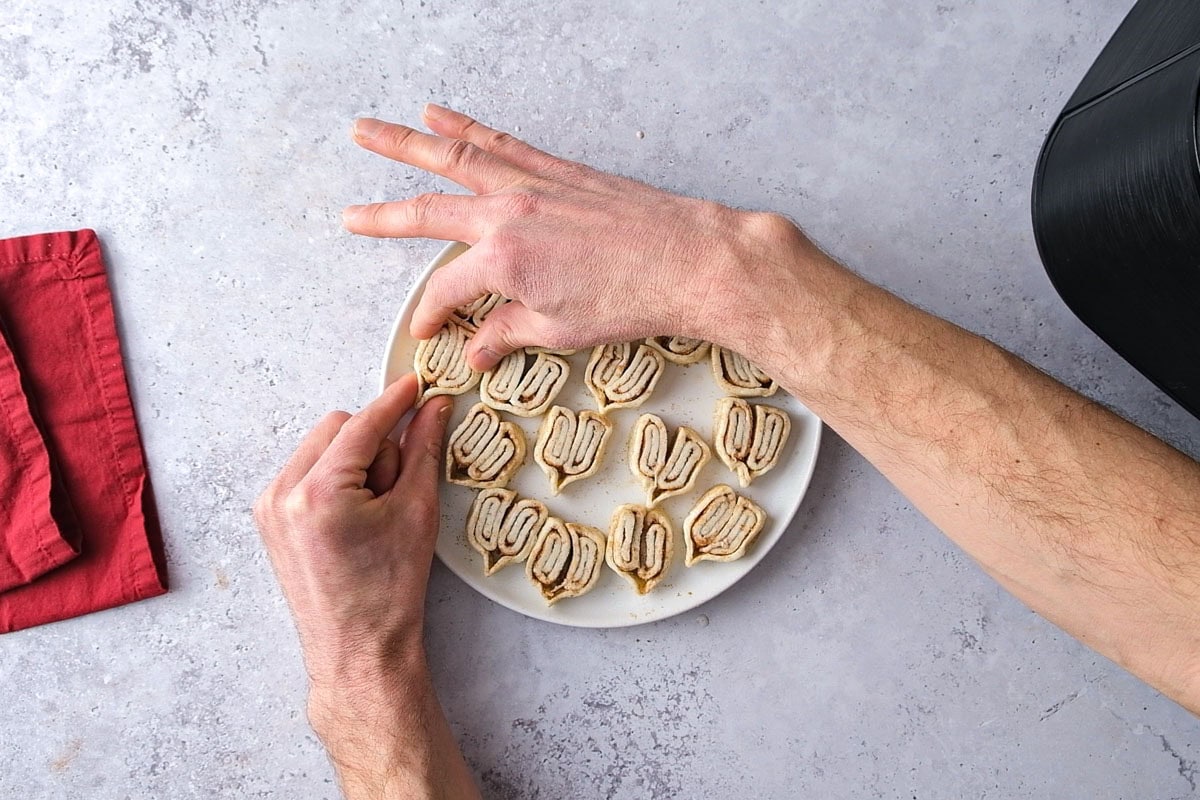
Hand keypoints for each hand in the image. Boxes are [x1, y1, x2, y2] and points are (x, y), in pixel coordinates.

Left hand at [253, 375, 455, 756]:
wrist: (358, 649)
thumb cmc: (390, 590)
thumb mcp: (416, 512)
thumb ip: (422, 451)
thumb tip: (434, 408)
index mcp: (318, 491)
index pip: (362, 424)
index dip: (395, 403)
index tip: (417, 386)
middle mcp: (283, 493)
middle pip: (336, 427)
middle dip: (373, 443)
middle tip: (397, 486)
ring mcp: (269, 507)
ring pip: (320, 448)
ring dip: (353, 460)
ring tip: (376, 508)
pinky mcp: (268, 520)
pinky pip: (305, 473)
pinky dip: (334, 479)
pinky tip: (356, 516)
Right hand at [343, 106, 817, 370]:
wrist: (691, 261)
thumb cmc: (634, 298)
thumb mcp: (562, 329)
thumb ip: (508, 332)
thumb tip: (477, 349)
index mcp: (503, 260)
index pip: (447, 290)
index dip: (433, 315)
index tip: (430, 332)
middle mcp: (508, 214)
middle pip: (428, 212)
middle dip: (382, 216)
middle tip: (347, 216)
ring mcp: (532, 185)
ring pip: (455, 158)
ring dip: (407, 143)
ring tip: (368, 130)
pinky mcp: (558, 171)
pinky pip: (502, 144)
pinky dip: (470, 127)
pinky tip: (444, 113)